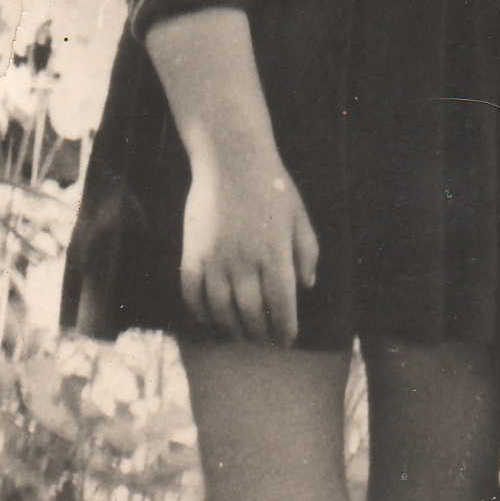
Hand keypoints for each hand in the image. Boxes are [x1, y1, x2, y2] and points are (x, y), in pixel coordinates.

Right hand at [180, 149, 318, 344]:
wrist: (232, 160)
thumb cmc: (272, 188)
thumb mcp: (300, 218)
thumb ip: (307, 253)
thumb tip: (306, 286)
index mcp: (276, 255)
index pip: (281, 305)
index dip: (284, 328)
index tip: (286, 340)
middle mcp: (245, 262)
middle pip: (251, 313)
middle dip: (260, 333)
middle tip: (264, 340)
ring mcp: (216, 259)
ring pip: (221, 310)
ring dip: (231, 328)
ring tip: (240, 335)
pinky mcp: (193, 252)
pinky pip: (192, 293)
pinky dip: (199, 311)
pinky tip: (209, 318)